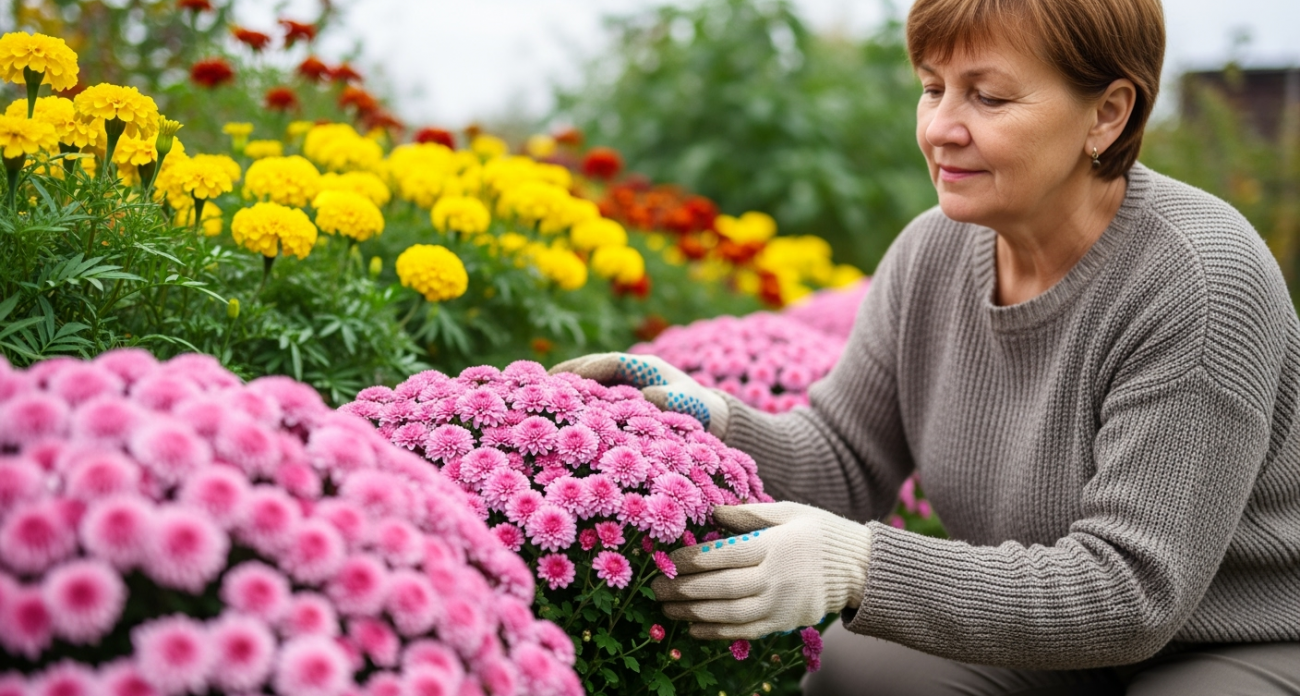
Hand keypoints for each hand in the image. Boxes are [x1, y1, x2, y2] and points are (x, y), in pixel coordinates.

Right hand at [549, 352, 729, 435]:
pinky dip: (576, 397)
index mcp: (647, 367)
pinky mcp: (620, 395)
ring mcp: (625, 381)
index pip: (613, 362)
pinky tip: (558, 409)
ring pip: (591, 377)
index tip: (569, 379)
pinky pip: (595, 392)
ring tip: (540, 393)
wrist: (707, 415)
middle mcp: (632, 370)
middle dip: (569, 374)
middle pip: (595, 365)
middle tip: (541, 384)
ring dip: (568, 383)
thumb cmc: (698, 410)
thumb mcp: (690, 405)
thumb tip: (648, 398)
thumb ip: (671, 400)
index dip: (591, 368)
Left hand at [651, 501, 872, 639]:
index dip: (689, 560)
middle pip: (719, 587)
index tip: (666, 560)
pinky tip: (695, 628)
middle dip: (682, 589)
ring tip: (667, 609)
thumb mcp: (788, 511)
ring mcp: (780, 604)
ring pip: (727, 614)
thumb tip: (713, 512)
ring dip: (692, 613)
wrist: (860, 567)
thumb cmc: (820, 532)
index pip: (721, 555)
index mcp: (773, 545)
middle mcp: (774, 577)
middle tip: (655, 589)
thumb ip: (748, 514)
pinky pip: (744, 631)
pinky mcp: (784, 622)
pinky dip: (716, 633)